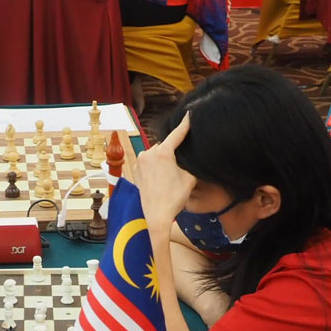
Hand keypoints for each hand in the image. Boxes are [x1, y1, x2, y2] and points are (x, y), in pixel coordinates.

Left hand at [135, 113, 196, 230]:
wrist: (156, 216)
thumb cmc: (174, 198)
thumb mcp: (190, 178)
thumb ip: (191, 161)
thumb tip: (194, 154)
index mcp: (162, 153)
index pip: (177, 134)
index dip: (185, 124)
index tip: (189, 114)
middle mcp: (148, 153)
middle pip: (165, 145)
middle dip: (174, 149)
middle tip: (183, 158)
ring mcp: (140, 162)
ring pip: (156, 153)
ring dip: (164, 157)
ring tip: (172, 171)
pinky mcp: (136, 170)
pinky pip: (149, 162)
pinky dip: (156, 165)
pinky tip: (162, 176)